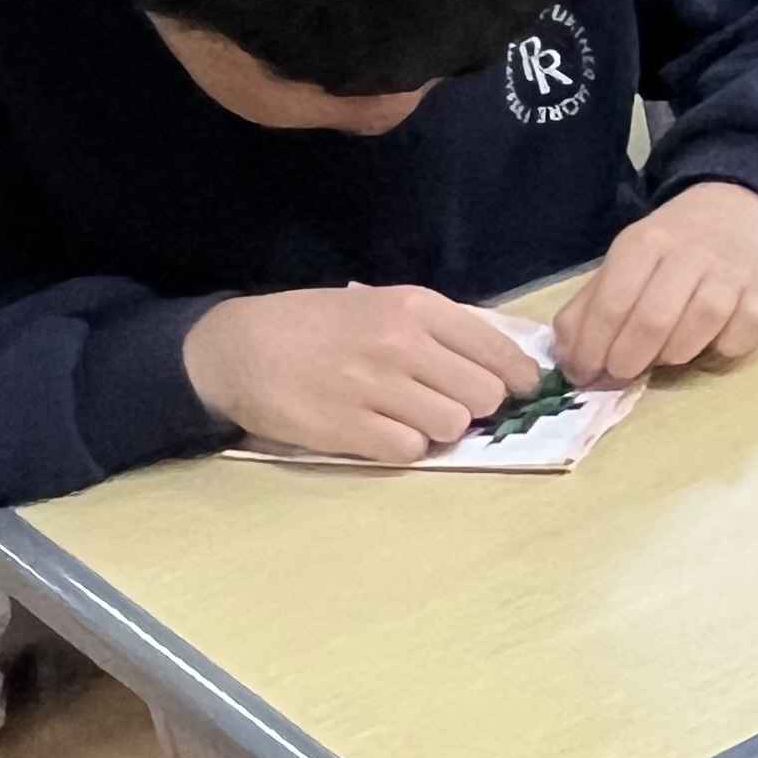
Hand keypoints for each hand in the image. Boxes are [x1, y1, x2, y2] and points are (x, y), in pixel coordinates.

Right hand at [181, 285, 545, 462]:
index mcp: (416, 307)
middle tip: (450, 404)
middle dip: (476, 406)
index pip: (498, 350)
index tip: (518, 391)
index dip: (518, 378)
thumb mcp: (384, 306)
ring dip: (441, 429)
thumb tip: (506, 368)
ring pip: (452, 425)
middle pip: (485, 394)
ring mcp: (372, 386)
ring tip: (412, 417)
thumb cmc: (320, 326)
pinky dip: (405, 448)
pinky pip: (410, 451)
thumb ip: (441, 332)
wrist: (239, 347)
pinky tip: (383, 432)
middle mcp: (400, 343)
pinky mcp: (345, 427)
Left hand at [546, 181, 757, 388]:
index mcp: (645, 242)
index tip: (584, 373)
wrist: (742, 211)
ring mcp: (732, 275)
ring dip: (672, 357)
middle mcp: (690, 254)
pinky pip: (739, 340)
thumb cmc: (674, 246)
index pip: (611, 303)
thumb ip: (591, 306)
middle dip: (628, 360)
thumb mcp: (625, 260)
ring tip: (663, 355)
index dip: (592, 348)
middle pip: (653, 321)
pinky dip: (720, 352)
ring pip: (696, 331)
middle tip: (621, 372)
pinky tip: (710, 343)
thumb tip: (569, 359)